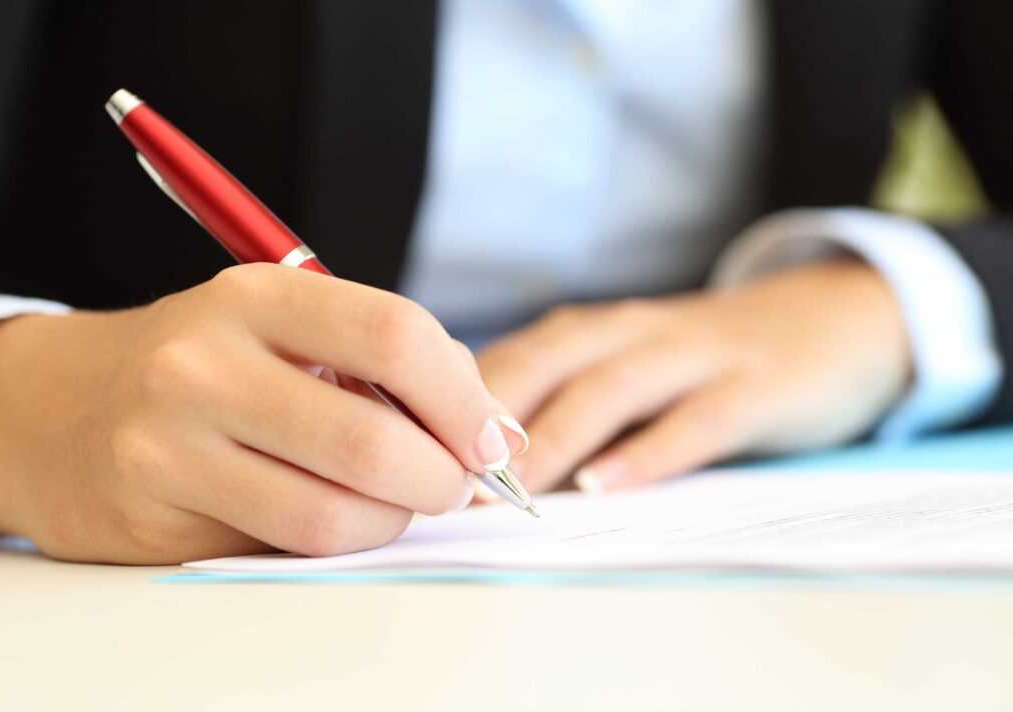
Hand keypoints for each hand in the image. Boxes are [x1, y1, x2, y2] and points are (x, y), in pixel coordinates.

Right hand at [0, 264, 518, 562]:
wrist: (59, 408)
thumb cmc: (206, 365)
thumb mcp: (285, 326)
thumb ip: (386, 362)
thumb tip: (491, 430)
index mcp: (257, 295)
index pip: (394, 337)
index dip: (464, 398)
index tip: (490, 438)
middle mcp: (204, 362)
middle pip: (370, 440)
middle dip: (441, 478)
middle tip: (452, 485)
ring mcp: (169, 443)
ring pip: (330, 514)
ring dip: (391, 520)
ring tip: (392, 503)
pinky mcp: (151, 516)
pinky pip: (280, 549)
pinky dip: (334, 543)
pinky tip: (329, 515)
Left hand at [476, 260, 911, 493]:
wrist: (836, 316)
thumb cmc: (705, 359)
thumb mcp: (630, 363)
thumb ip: (565, 396)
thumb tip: (471, 455)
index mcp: (594, 331)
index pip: (509, 359)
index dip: (451, 401)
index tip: (406, 448)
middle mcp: (633, 332)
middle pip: (546, 365)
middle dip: (486, 420)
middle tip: (438, 475)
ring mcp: (696, 354)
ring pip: (611, 389)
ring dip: (555, 437)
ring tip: (510, 487)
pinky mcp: (757, 384)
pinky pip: (696, 419)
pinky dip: (648, 453)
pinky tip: (608, 487)